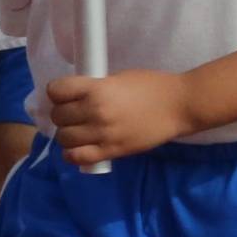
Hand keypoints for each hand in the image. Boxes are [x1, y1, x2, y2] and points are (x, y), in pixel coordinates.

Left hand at [49, 67, 197, 170]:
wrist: (181, 105)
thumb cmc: (153, 86)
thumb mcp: (118, 78)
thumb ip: (94, 88)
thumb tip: (74, 98)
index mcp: (97, 89)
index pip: (56, 90)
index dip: (57, 92)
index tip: (66, 94)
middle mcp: (95, 111)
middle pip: (58, 116)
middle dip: (63, 114)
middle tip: (75, 114)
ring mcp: (103, 133)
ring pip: (64, 138)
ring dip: (68, 134)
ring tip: (79, 131)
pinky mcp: (113, 151)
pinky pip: (78, 157)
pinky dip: (73, 154)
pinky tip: (79, 148)